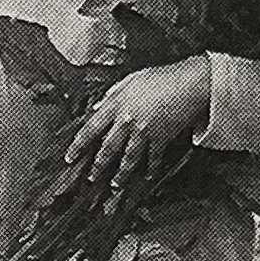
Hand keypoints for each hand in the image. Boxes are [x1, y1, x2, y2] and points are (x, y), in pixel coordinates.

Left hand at [64, 55, 211, 219]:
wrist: (189, 82)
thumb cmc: (162, 77)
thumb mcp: (131, 80)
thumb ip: (112, 94)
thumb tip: (98, 106)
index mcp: (117, 104)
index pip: (90, 128)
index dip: (78, 145)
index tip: (71, 156)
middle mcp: (127, 120)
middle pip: (108, 148)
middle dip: (98, 166)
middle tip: (92, 177)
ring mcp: (144, 131)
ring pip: (128, 158)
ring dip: (121, 173)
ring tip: (115, 183)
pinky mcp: (160, 138)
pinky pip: (153, 157)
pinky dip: (150, 168)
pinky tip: (147, 175)